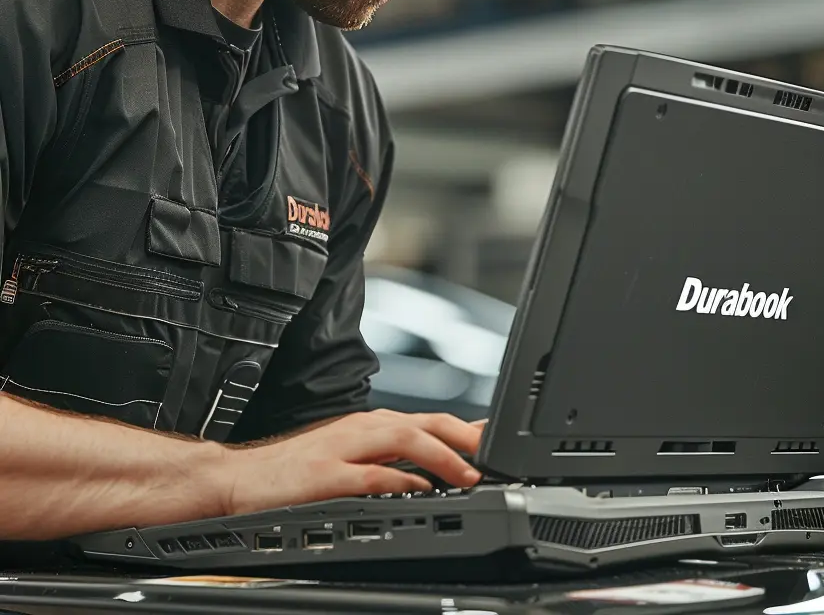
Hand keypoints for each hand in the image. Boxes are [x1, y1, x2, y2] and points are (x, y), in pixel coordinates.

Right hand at [223, 409, 484, 515]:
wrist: (239, 478)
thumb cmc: (295, 470)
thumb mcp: (350, 457)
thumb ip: (389, 460)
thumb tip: (433, 472)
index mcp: (370, 426)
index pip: (428, 420)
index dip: (466, 429)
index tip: (497, 441)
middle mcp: (362, 430)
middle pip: (423, 423)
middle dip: (463, 437)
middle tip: (494, 454)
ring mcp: (343, 449)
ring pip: (403, 440)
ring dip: (440, 455)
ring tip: (468, 474)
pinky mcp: (324, 476)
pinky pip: (369, 475)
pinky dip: (398, 481)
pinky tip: (417, 490)